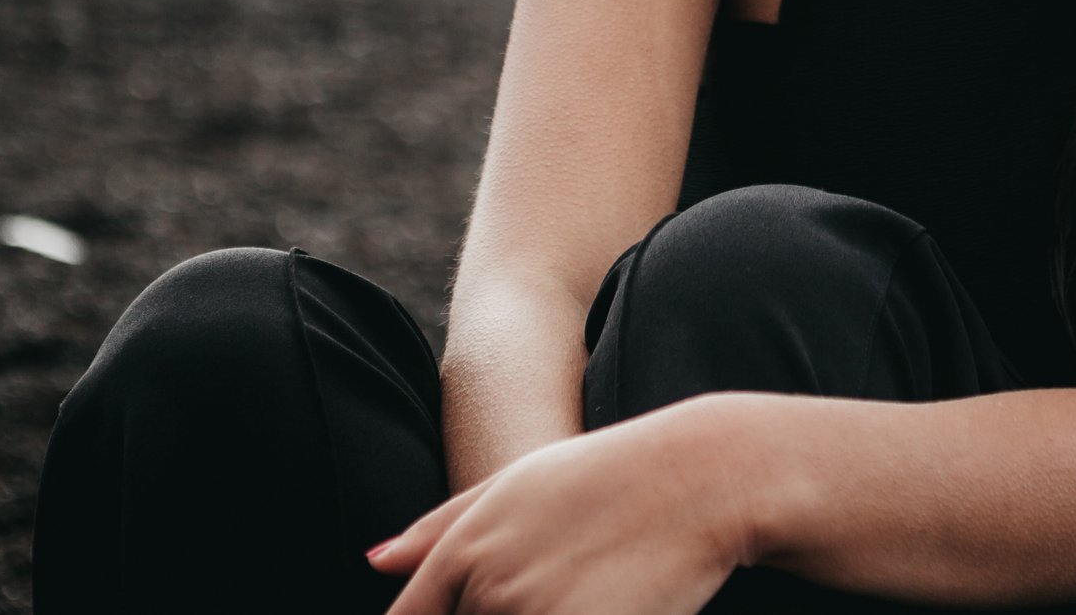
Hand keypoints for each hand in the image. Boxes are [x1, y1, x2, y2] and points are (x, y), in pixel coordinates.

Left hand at [373, 408, 749, 614]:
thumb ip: (439, 526)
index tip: (486, 609)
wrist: (702, 476)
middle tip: (562, 587)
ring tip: (586, 589)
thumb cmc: (612, 475)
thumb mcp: (518, 483)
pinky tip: (605, 605)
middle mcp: (488, 587)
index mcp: (464, 549)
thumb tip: (373, 563)